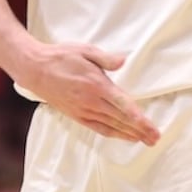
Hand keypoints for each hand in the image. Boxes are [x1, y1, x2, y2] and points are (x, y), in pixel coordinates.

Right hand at [16, 41, 159, 143]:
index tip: (150, 126)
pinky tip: (124, 136)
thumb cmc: (61, 57)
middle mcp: (91, 101)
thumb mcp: (85, 50)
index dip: (138, 117)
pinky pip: (98, 127)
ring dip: (129, 134)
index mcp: (96, 84)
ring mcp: (83, 110)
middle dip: (139, 130)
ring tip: (145, 140)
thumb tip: (124, 60)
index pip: (122, 104)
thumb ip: (106, 58)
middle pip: (120, 119)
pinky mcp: (77, 115)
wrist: (35, 69)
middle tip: (155, 138)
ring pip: (111, 126)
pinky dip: (113, 134)